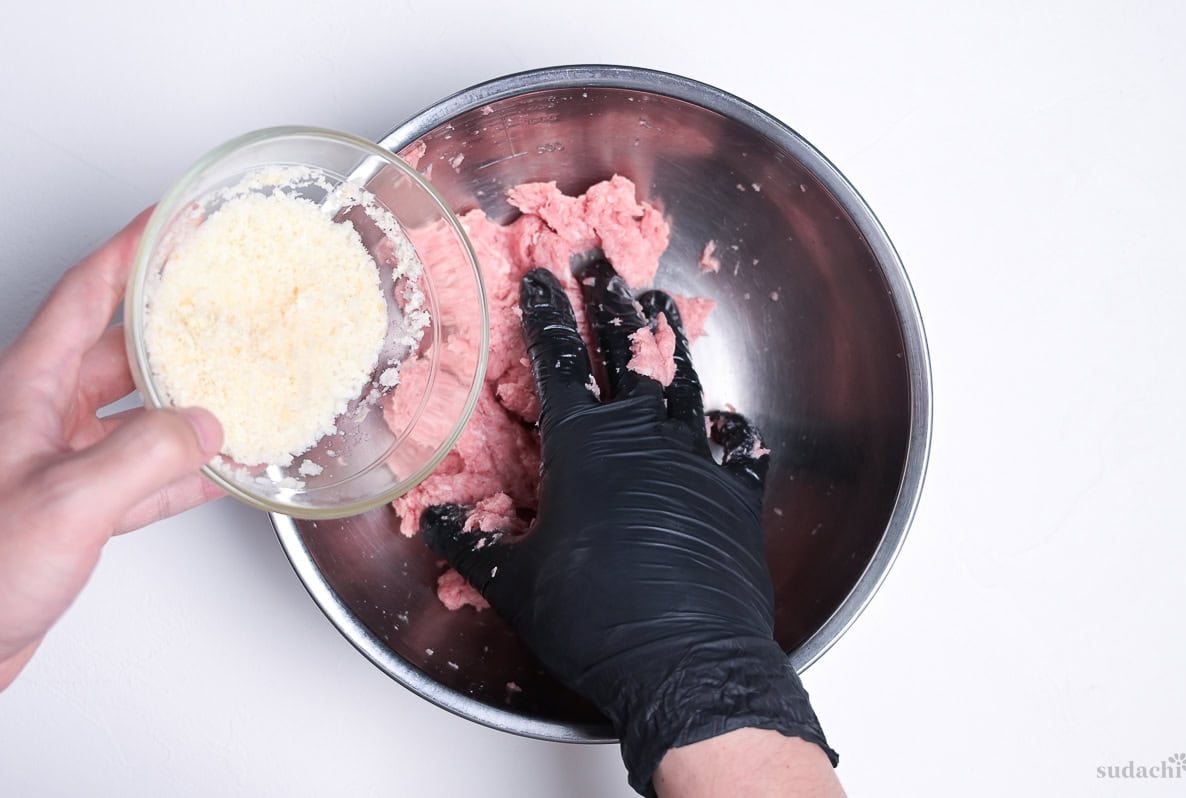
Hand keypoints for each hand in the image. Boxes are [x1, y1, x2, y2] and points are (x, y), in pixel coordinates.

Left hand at [0, 209, 223, 689]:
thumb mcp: (67, 500)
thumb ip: (145, 457)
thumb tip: (206, 427)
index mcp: (26, 391)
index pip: (83, 297)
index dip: (128, 253)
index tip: (168, 222)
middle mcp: (41, 417)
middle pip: (119, 351)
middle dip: (173, 327)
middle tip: (222, 305)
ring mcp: (58, 463)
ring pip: (137, 415)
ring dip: (187, 404)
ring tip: (240, 385)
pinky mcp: (75, 510)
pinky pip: (144, 475)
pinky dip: (185, 470)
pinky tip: (221, 468)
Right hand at [422, 262, 836, 795]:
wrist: (687, 660)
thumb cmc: (594, 619)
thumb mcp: (516, 584)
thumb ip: (475, 546)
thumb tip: (439, 524)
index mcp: (585, 446)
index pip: (561, 361)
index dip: (549, 314)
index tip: (544, 276)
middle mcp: (645, 438)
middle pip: (629, 351)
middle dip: (611, 301)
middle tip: (606, 263)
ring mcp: (698, 461)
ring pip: (686, 384)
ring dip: (673, 342)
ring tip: (663, 307)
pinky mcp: (737, 495)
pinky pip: (740, 450)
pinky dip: (733, 433)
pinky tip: (732, 423)